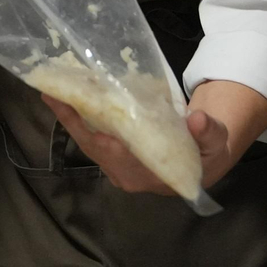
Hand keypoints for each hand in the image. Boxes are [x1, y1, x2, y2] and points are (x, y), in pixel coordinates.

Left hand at [43, 96, 232, 194]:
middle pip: (95, 148)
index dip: (106, 145)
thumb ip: (209, 132)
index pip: (123, 161)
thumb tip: (199, 120)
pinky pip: (90, 136)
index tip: (91, 127)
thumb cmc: (207, 152)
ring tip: (50, 91)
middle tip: (54, 95)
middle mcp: (127, 175)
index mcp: (151, 175)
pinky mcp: (111, 154)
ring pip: (88, 142)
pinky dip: (76, 117)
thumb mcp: (215, 142)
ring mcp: (116, 166)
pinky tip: (64, 97)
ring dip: (69, 117)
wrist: (202, 158)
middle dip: (74, 122)